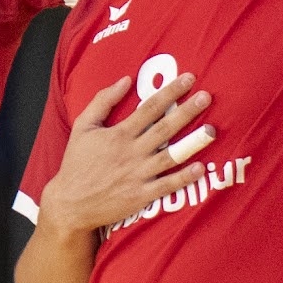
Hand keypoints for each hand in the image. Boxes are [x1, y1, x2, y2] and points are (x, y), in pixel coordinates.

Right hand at [33, 68, 213, 237]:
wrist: (70, 203)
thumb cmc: (76, 163)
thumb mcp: (83, 126)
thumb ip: (103, 101)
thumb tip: (125, 80)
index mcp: (119, 134)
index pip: (149, 108)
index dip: (171, 92)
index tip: (189, 78)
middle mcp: (131, 152)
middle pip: (164, 128)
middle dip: (187, 111)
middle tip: (206, 97)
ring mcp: (138, 175)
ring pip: (171, 156)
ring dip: (193, 142)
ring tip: (212, 130)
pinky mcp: (141, 196)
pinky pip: (167, 186)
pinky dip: (184, 178)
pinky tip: (201, 169)